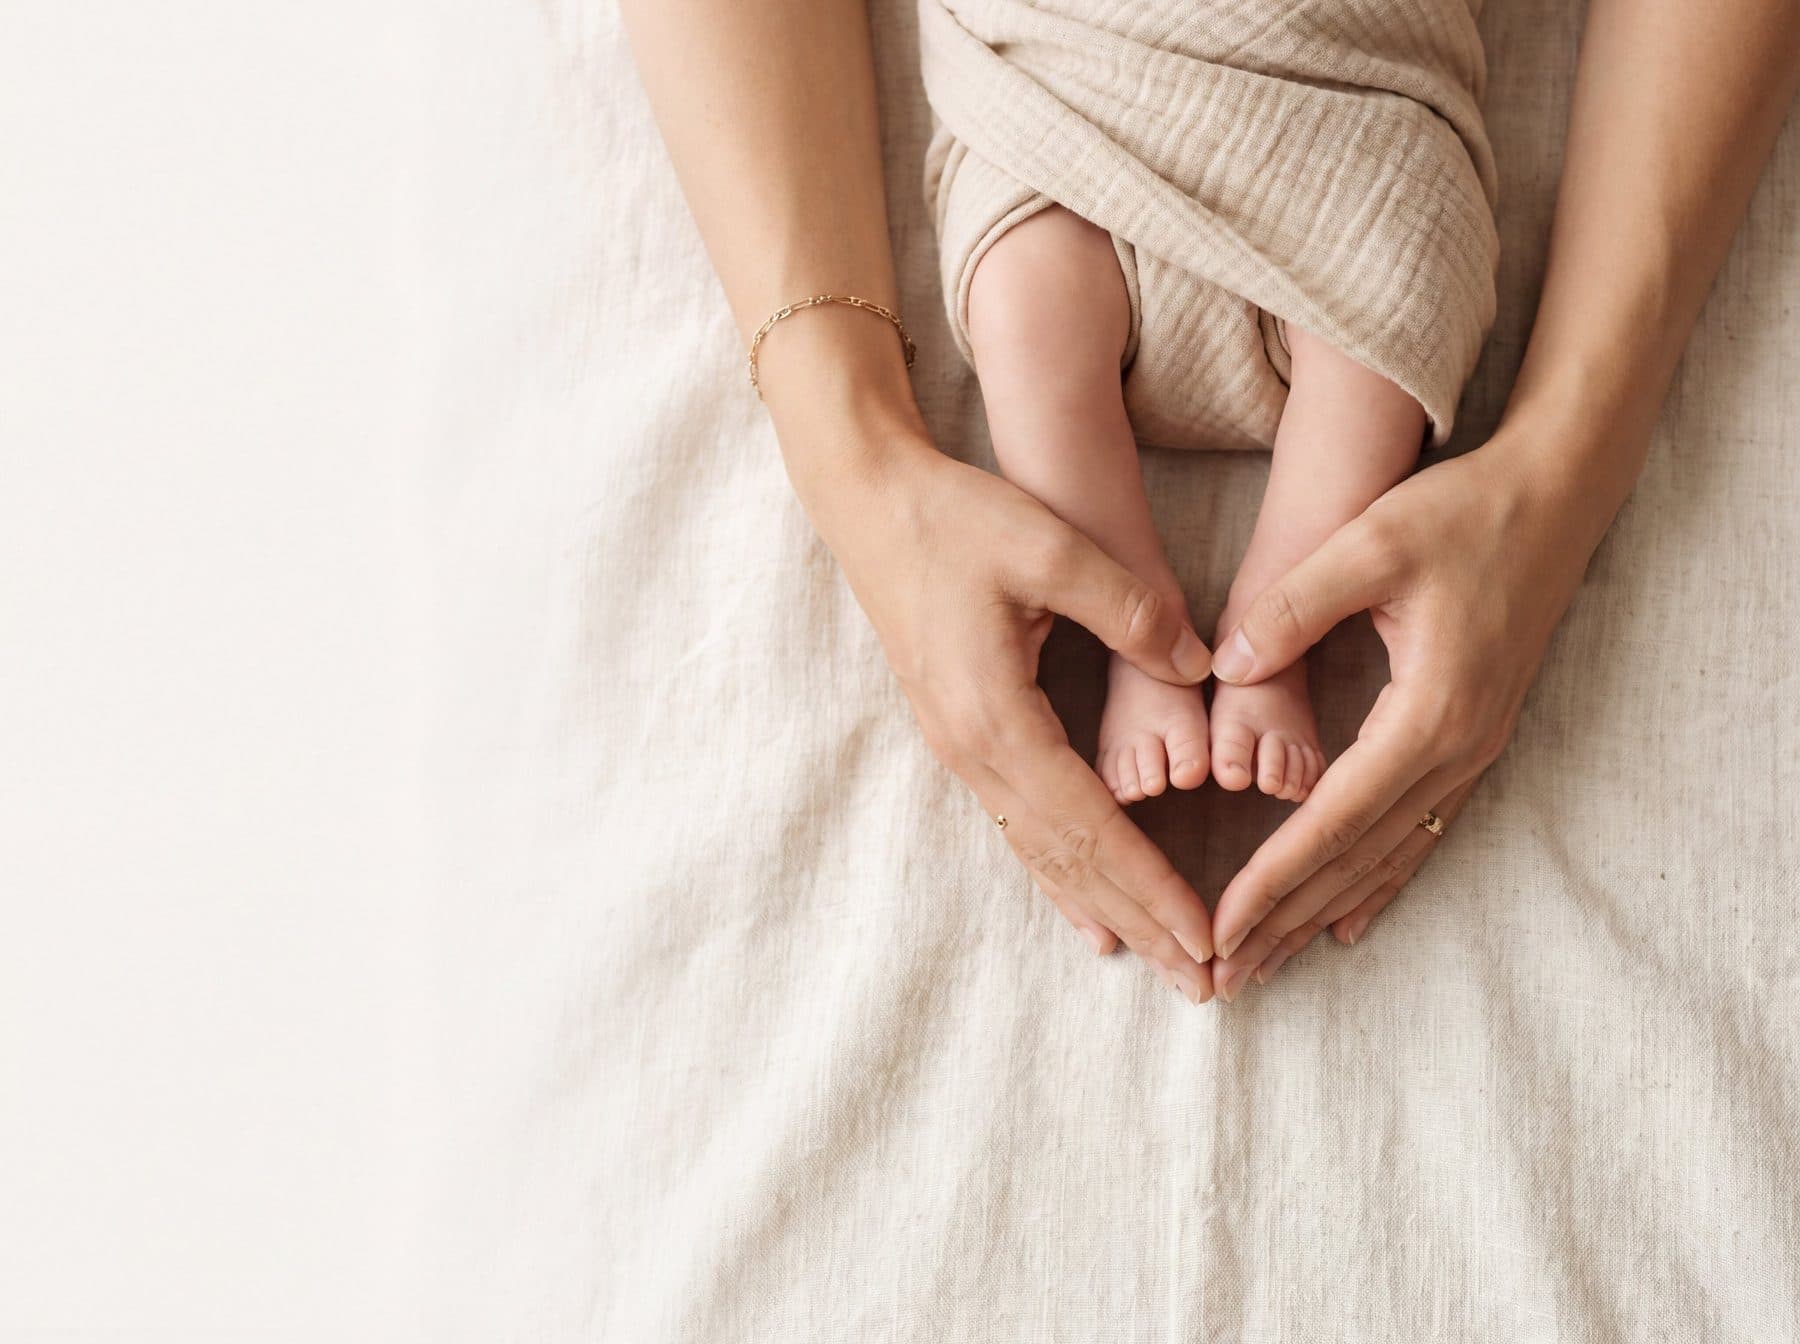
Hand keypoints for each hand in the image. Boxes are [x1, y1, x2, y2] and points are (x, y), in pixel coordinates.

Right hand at [797, 417, 1219, 1002]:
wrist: (868, 501)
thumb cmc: (955, 518)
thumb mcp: (1049, 546)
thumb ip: (1128, 609)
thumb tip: (1197, 666)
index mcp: (997, 717)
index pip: (1091, 826)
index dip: (1151, 885)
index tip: (1205, 936)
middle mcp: (974, 753)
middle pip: (1068, 861)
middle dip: (1139, 922)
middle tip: (1199, 986)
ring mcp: (961, 750)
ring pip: (1041, 852)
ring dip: (1102, 908)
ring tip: (1154, 961)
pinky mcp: (960, 735)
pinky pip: (1021, 825)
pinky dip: (1061, 874)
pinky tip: (1086, 907)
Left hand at [1202, 432, 1612, 999]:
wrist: (1555, 495)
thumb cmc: (1460, 512)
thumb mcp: (1369, 542)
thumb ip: (1292, 605)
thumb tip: (1226, 669)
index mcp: (1429, 713)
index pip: (1333, 821)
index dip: (1272, 879)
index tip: (1220, 928)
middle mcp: (1457, 750)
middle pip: (1358, 860)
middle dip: (1287, 921)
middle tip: (1224, 979)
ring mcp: (1472, 751)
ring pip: (1387, 857)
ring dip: (1322, 913)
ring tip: (1266, 965)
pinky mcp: (1472, 739)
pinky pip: (1417, 832)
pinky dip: (1374, 883)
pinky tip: (1342, 921)